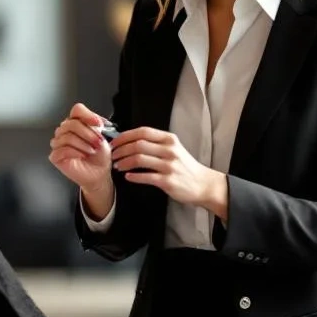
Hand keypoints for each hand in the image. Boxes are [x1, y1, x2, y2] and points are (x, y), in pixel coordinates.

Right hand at [48, 103, 111, 193]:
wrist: (100, 173)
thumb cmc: (100, 155)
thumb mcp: (102, 136)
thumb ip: (96, 125)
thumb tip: (94, 120)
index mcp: (76, 122)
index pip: (77, 110)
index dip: (88, 115)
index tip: (98, 124)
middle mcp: (65, 131)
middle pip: (71, 124)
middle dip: (88, 133)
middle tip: (98, 142)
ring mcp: (58, 143)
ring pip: (67, 137)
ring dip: (83, 144)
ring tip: (92, 151)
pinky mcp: (55, 156)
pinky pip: (62, 150)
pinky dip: (75, 153)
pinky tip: (82, 156)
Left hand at [110, 128, 228, 219]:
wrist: (203, 184)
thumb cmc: (185, 166)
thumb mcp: (174, 148)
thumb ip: (156, 143)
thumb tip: (131, 141)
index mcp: (169, 139)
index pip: (143, 132)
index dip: (125, 136)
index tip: (115, 142)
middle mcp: (170, 150)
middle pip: (138, 145)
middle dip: (121, 150)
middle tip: (113, 155)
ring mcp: (169, 165)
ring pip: (139, 159)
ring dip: (124, 162)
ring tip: (118, 166)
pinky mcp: (168, 181)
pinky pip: (145, 177)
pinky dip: (133, 176)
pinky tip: (128, 177)